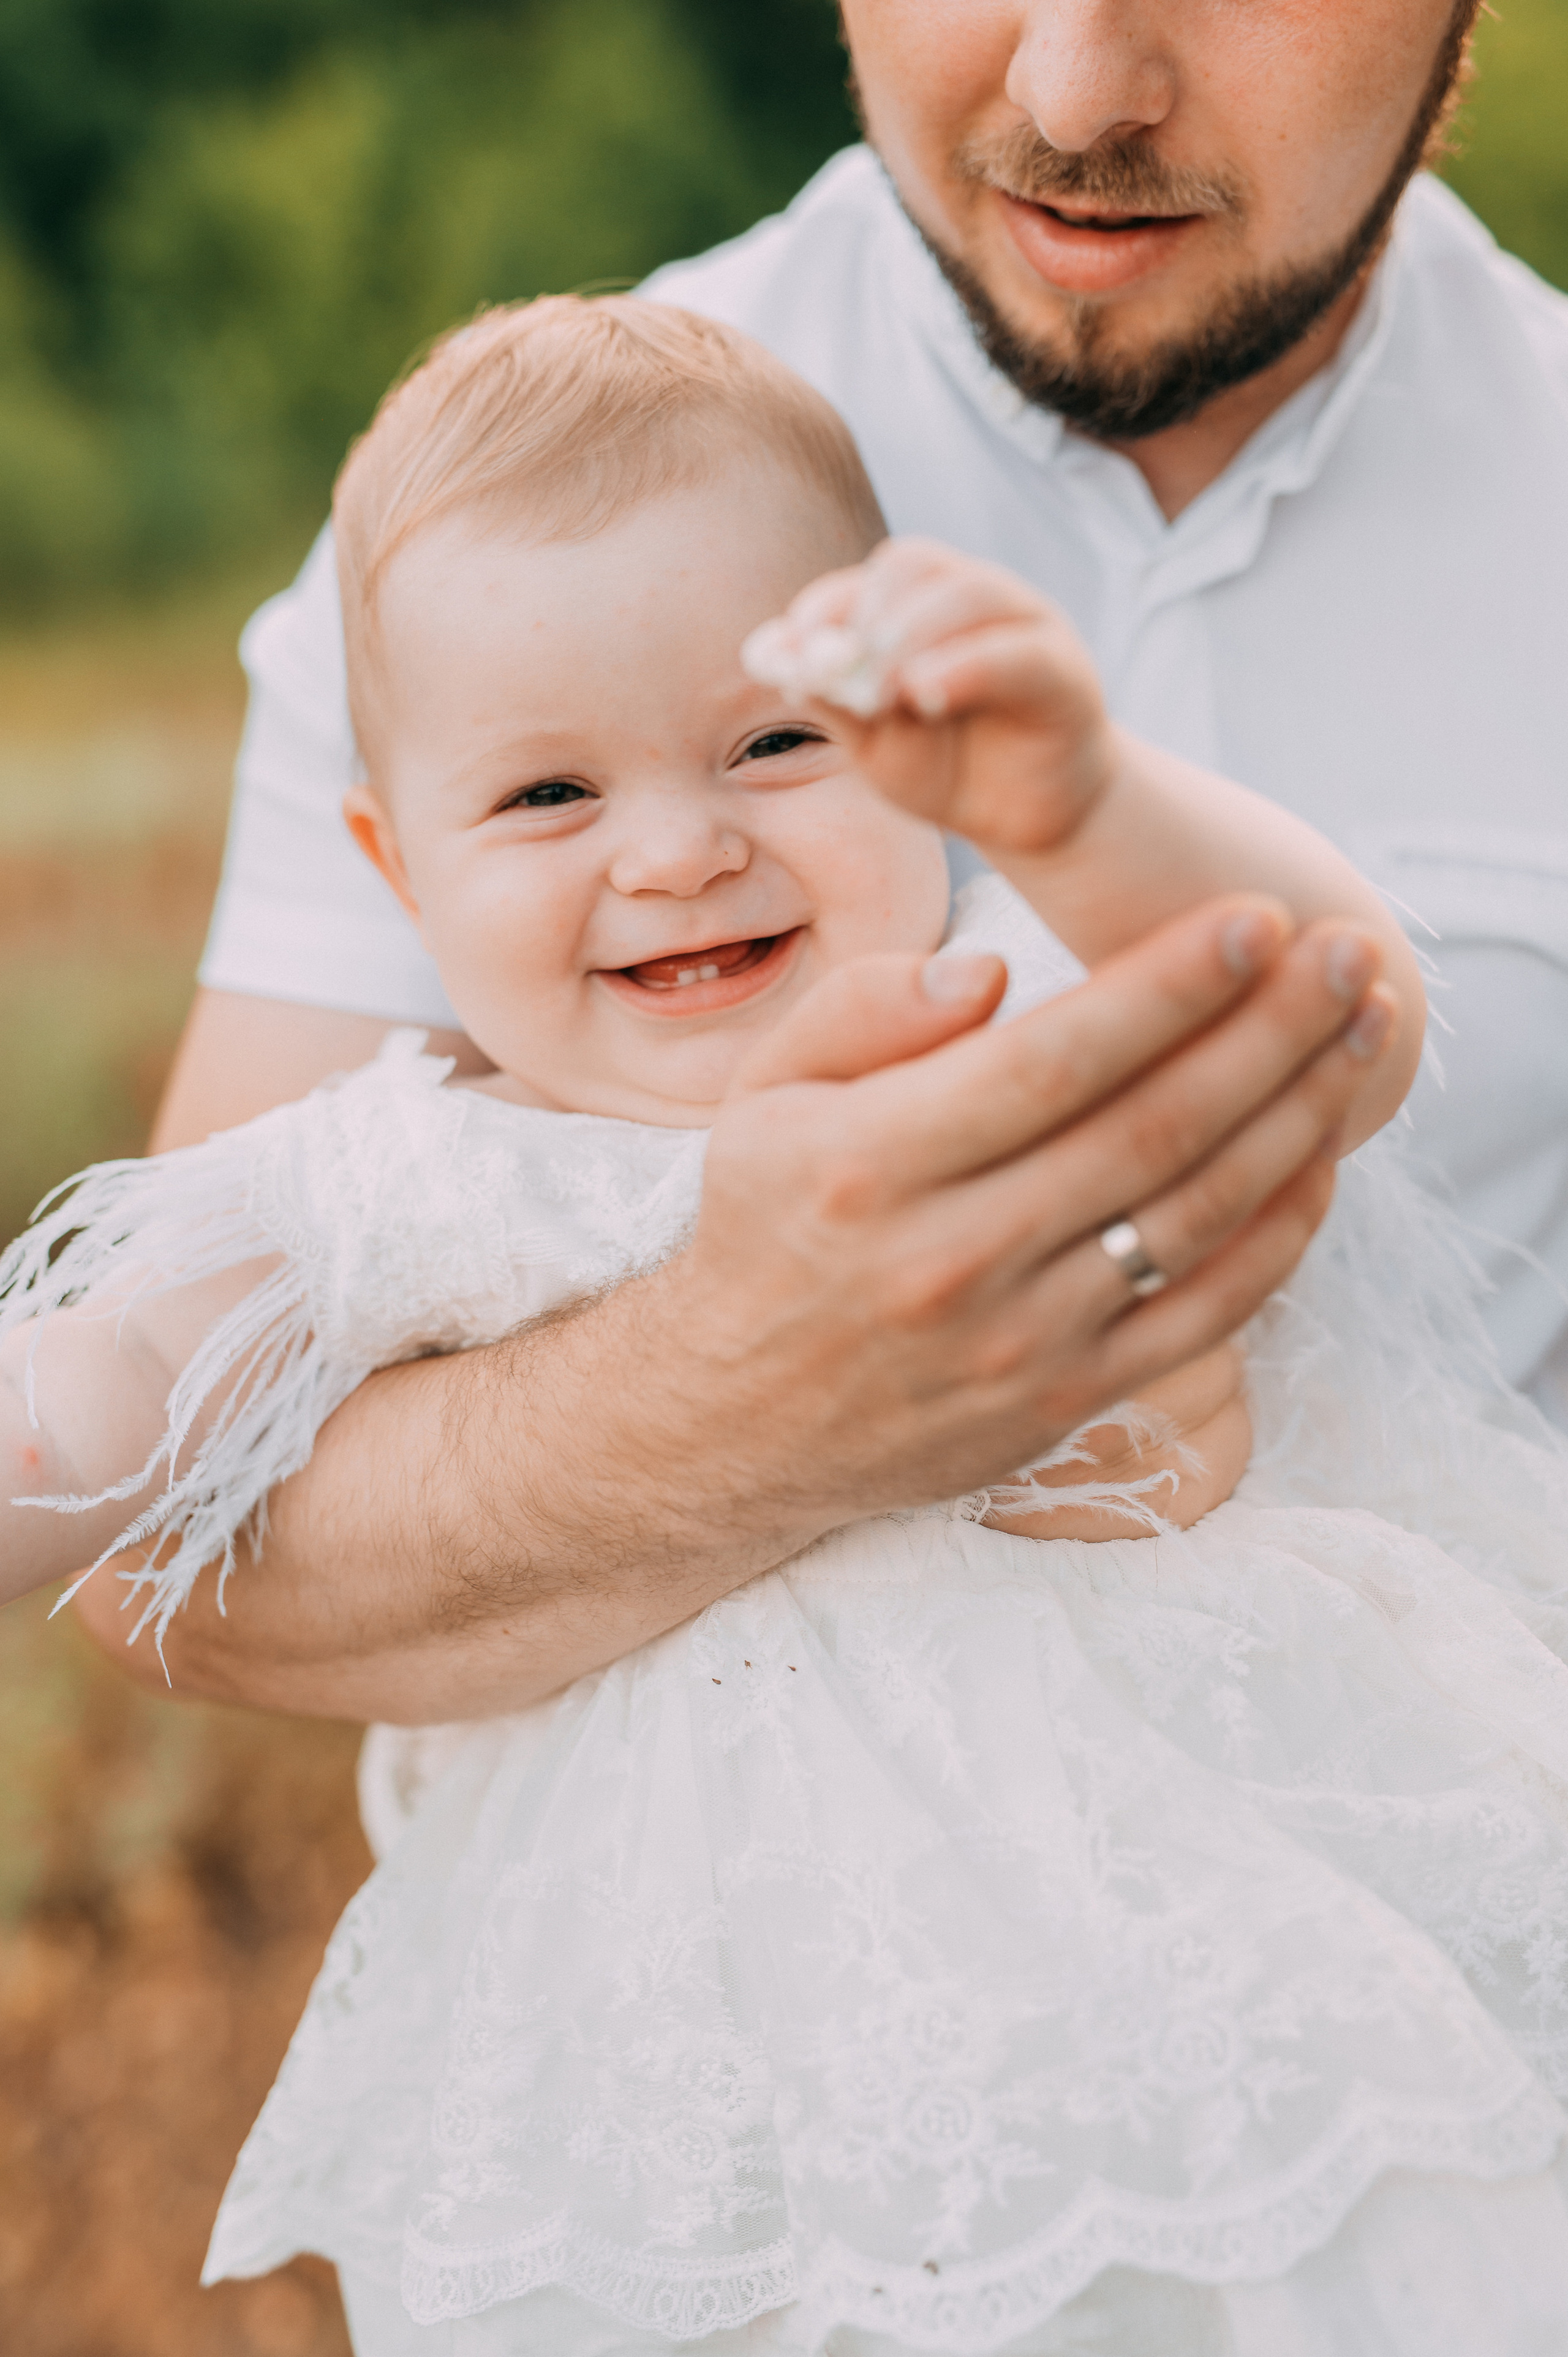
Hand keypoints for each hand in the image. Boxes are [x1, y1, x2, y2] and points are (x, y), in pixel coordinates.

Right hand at [681, 892, 1389, 1524]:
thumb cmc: (766, 1229)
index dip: (1168, 985)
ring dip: (1296, 1114)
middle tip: (1344, 954)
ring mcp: (1018, 1339)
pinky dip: (1278, 1233)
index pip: (1051, 1060)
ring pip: (1194, 1215)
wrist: (739, 1422)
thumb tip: (992, 969)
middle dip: (1268, 1030)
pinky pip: (1205, 1313)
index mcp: (870, 1164)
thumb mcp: (763, 1097)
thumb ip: (864, 1010)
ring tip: (1360, 1031)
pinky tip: (1320, 1153)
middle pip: (1148, 1129)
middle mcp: (949, 1257)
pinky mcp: (1066, 1400)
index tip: (1254, 919)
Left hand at [743, 536, 1112, 854]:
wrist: (1027, 820)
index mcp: (924, 607)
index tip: (795, 642)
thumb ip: (836, 703)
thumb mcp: (878, 748)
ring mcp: (1026, 625)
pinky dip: (964, 666)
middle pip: (915, 565)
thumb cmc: (950, 771)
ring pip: (968, 593)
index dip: (828, 602)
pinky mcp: (1064, 670)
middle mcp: (976, 599)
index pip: (872, 577)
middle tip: (840, 671)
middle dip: (868, 615)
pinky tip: (925, 696)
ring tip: (879, 692)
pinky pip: (1016, 652)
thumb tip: (777, 657)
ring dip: (911, 635)